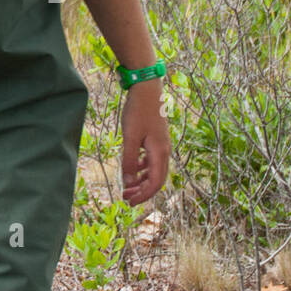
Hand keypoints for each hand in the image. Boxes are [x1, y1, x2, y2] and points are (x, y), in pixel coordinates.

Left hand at [121, 78, 170, 204]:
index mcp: (160, 153)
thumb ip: (129, 160)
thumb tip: (128, 183)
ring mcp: (161, 145)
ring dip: (141, 180)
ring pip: (154, 170)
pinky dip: (142, 168)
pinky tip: (133, 168)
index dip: (143, 196)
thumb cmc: (138, 111)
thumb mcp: (130, 137)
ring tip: (127, 186)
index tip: (129, 202)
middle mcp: (164, 152)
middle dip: (142, 191)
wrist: (146, 89)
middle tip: (126, 198)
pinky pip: (151, 160)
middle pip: (156, 179)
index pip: (155, 183)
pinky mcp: (156, 139)